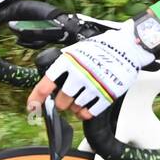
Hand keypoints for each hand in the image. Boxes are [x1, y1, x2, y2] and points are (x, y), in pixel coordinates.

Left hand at [26, 19, 154, 120]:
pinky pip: (90, 112)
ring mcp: (93, 86)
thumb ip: (63, 68)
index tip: (32, 107)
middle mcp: (78, 75)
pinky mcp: (107, 95)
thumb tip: (50, 86)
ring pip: (75, 108)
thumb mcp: (76, 52)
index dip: (36, 99)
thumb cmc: (100, 48)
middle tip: (69, 96)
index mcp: (68, 62)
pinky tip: (88, 106)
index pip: (45, 85)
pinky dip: (86, 113)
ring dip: (76, 106)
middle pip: (61, 102)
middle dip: (63, 102)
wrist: (127, 46)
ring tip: (82, 96)